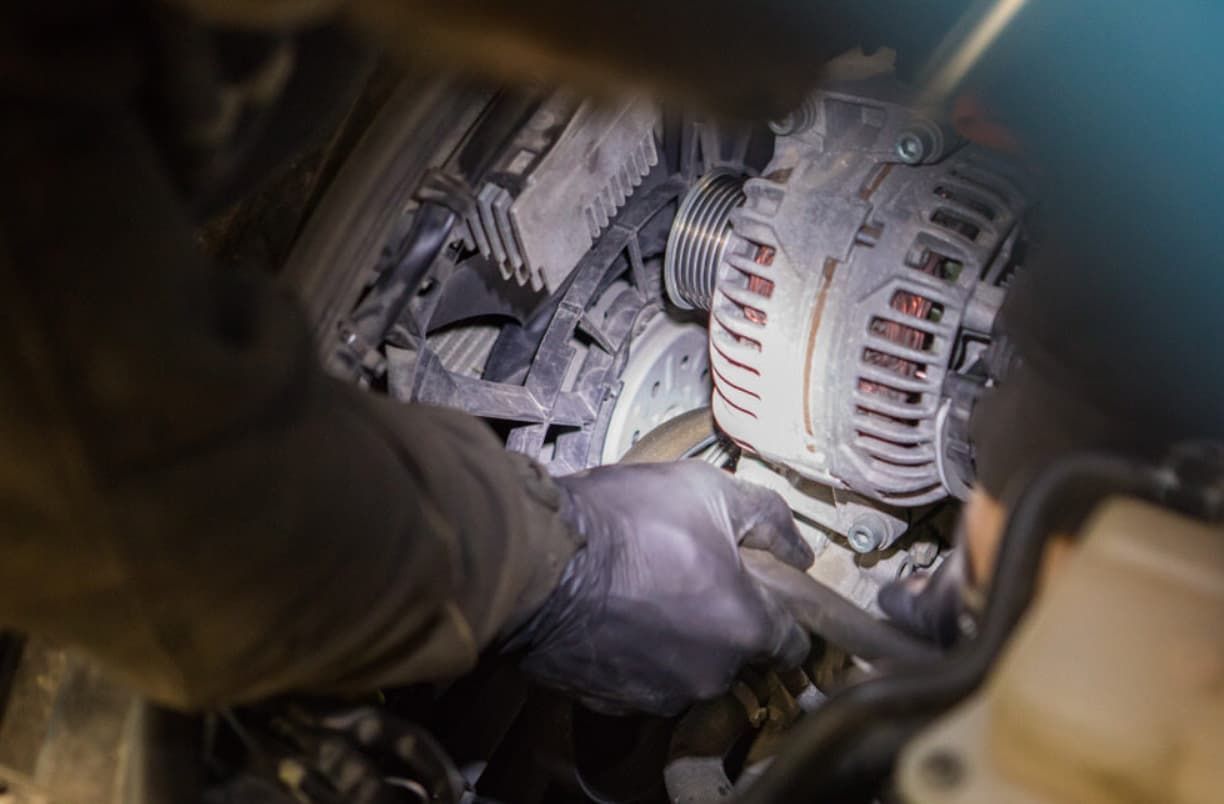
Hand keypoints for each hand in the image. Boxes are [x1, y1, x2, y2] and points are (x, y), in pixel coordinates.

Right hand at [509, 461, 813, 715]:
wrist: (537, 557)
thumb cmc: (623, 522)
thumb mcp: (708, 490)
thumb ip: (769, 520)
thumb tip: (799, 550)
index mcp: (746, 628)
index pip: (793, 644)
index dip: (781, 611)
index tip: (762, 590)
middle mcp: (711, 675)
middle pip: (739, 656)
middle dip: (727, 621)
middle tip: (697, 575)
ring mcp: (660, 695)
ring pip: (691, 669)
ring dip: (682, 639)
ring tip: (650, 589)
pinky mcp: (614, 702)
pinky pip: (644, 679)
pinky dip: (639, 653)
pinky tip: (620, 613)